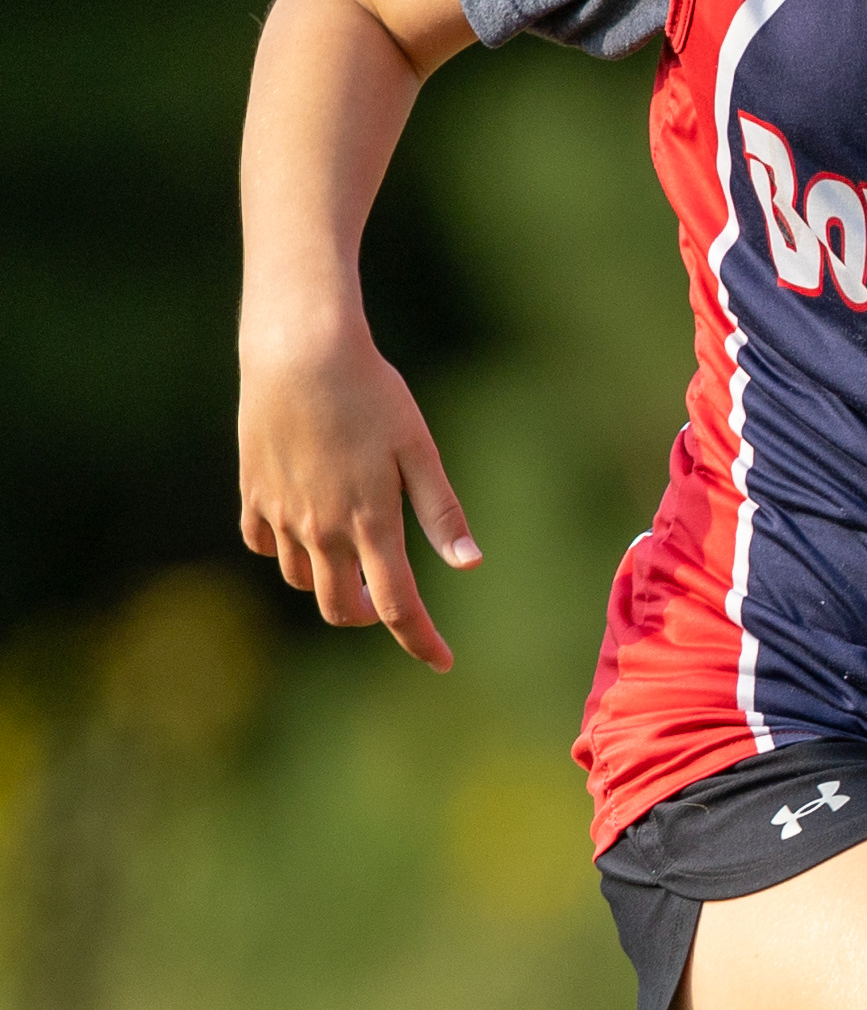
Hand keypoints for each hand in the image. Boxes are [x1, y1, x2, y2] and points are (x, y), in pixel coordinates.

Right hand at [238, 314, 478, 669]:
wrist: (299, 349)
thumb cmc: (371, 393)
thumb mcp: (419, 449)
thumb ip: (442, 512)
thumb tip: (470, 565)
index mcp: (370, 523)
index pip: (397, 606)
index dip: (421, 640)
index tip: (442, 660)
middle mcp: (321, 529)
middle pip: (340, 608)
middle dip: (367, 613)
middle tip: (386, 591)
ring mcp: (282, 513)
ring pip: (300, 578)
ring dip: (327, 580)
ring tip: (349, 552)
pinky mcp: (253, 492)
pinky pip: (263, 543)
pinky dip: (284, 548)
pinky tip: (305, 526)